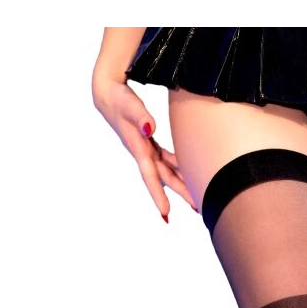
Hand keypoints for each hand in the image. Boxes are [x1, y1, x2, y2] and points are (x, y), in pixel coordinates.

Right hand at [92, 73, 195, 222]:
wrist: (108, 94)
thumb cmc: (119, 100)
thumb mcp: (129, 106)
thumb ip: (140, 117)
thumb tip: (151, 129)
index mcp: (138, 148)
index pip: (150, 175)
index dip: (157, 194)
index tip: (166, 213)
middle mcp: (143, 153)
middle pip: (164, 177)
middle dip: (180, 192)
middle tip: (198, 208)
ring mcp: (147, 150)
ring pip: (167, 171)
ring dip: (181, 185)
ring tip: (196, 200)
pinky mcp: (150, 144)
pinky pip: (167, 161)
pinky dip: (178, 169)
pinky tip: (190, 174)